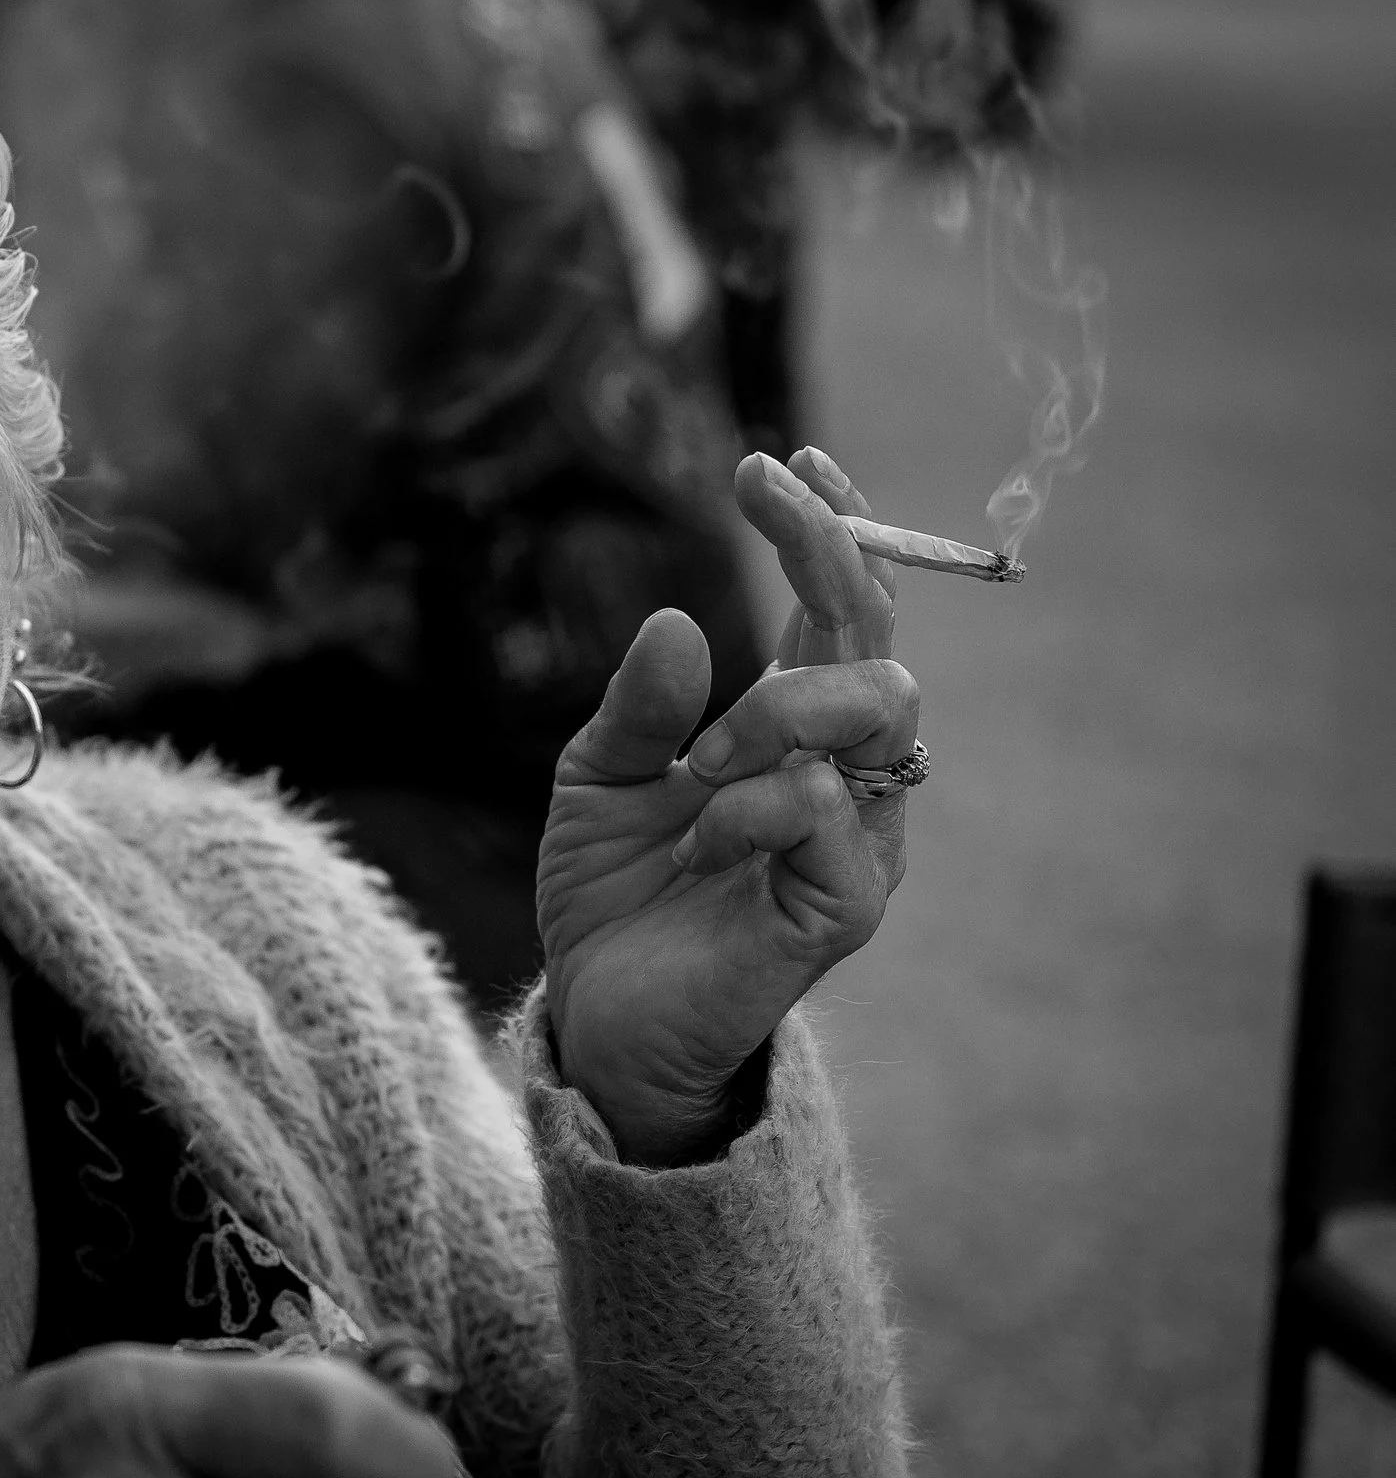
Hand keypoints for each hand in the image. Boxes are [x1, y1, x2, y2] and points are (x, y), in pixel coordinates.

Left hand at [536, 448, 918, 1165]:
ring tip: (702, 761)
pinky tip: (699, 841)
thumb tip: (673, 620)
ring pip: (877, 707)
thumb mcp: (596, 777)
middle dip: (821, 560)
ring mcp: (856, 840)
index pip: (843, 612)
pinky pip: (824, 809)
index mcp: (793, 733)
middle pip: (880, 640)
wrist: (598, 1018)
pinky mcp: (842, 908)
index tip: (783, 459)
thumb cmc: (613, 895)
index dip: (834, 530)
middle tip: (753, 510)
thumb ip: (637, 704)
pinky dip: (749, 803)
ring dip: (774, 704)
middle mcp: (845, 776)